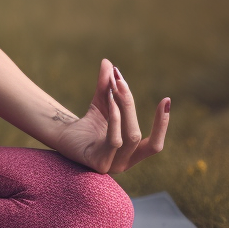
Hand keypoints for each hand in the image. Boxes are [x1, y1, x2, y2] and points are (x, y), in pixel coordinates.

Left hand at [50, 59, 169, 173]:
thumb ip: (107, 86)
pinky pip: (114, 140)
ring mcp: (112, 165)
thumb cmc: (86, 123)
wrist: (61, 136)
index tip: (166, 99)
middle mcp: (124, 163)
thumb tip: (108, 62)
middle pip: (138, 135)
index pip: (155, 145)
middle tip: (120, 80)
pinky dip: (115, 118)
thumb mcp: (101, 104)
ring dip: (125, 108)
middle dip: (131, 105)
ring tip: (114, 85)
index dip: (162, 125)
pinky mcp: (98, 163)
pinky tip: (109, 99)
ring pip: (130, 137)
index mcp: (132, 154)